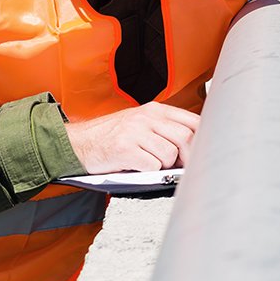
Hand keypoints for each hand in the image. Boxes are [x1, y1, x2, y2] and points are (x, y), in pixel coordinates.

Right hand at [64, 102, 201, 173]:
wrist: (78, 142)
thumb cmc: (111, 136)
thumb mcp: (141, 123)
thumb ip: (165, 128)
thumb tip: (194, 147)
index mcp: (154, 109)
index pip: (193, 121)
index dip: (201, 140)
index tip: (199, 153)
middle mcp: (146, 117)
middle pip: (186, 137)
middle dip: (187, 157)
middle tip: (179, 166)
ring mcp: (135, 132)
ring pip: (170, 153)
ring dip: (165, 166)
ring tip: (151, 164)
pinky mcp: (124, 149)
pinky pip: (152, 165)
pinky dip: (150, 171)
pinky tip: (139, 167)